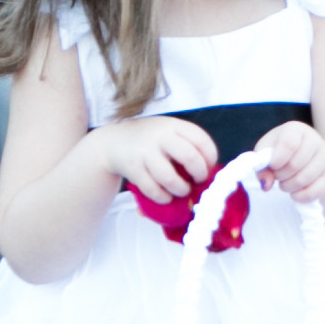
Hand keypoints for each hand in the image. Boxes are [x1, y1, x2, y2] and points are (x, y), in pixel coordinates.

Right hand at [93, 112, 220, 207]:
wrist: (113, 141)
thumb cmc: (150, 141)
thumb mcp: (168, 133)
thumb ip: (186, 146)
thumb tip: (209, 175)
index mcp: (174, 125)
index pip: (202, 140)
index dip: (210, 158)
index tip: (208, 168)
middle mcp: (160, 135)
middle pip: (190, 157)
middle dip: (199, 174)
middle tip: (198, 181)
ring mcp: (145, 152)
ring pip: (170, 178)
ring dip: (181, 189)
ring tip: (182, 191)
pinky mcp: (133, 168)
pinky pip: (153, 189)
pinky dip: (163, 198)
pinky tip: (166, 197)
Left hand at [250, 119, 324, 203]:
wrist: (304, 156)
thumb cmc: (280, 151)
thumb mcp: (265, 152)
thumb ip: (261, 165)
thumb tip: (266, 184)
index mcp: (296, 129)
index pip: (288, 144)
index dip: (276, 160)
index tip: (271, 165)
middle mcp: (315, 140)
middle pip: (295, 164)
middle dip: (280, 175)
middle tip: (276, 175)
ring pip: (304, 179)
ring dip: (288, 186)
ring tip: (284, 183)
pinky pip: (314, 191)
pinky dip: (300, 196)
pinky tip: (295, 192)